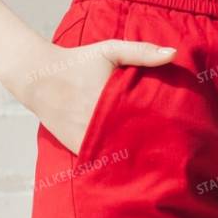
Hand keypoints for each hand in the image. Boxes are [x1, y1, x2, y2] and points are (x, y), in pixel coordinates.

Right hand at [7, 38, 176, 153]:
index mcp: (112, 101)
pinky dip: (112, 162)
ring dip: (134, 159)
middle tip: (174, 153)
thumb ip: (142, 52)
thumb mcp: (110, 50)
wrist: (38, 76)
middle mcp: (99, 123)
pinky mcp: (77, 146)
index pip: (146, 123)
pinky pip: (99, 160)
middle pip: (135, 143)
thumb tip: (174, 53)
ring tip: (156, 165)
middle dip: (152, 148)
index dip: (163, 130)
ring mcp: (87, 138)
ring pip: (118, 156)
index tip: (179, 134)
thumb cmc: (78, 61)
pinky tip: (128, 167)